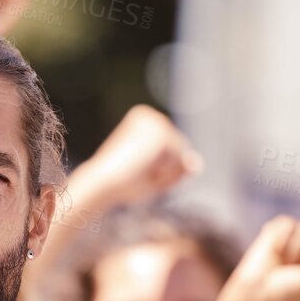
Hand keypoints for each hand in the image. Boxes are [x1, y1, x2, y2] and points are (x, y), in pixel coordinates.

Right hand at [67, 105, 201, 215]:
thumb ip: (181, 169)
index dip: (160, 169)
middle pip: (181, 150)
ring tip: (141, 172)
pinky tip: (147, 169)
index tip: (135, 170)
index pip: (172, 149)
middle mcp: (149, 116)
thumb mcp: (157, 178)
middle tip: (138, 174)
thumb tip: (196, 162)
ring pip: (183, 156)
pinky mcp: (161, 134)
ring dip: (167, 173)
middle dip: (166, 171)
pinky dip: (167, 173)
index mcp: (142, 121)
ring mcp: (156, 123)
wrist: (103, 184)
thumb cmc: (123, 184)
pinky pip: (181, 162)